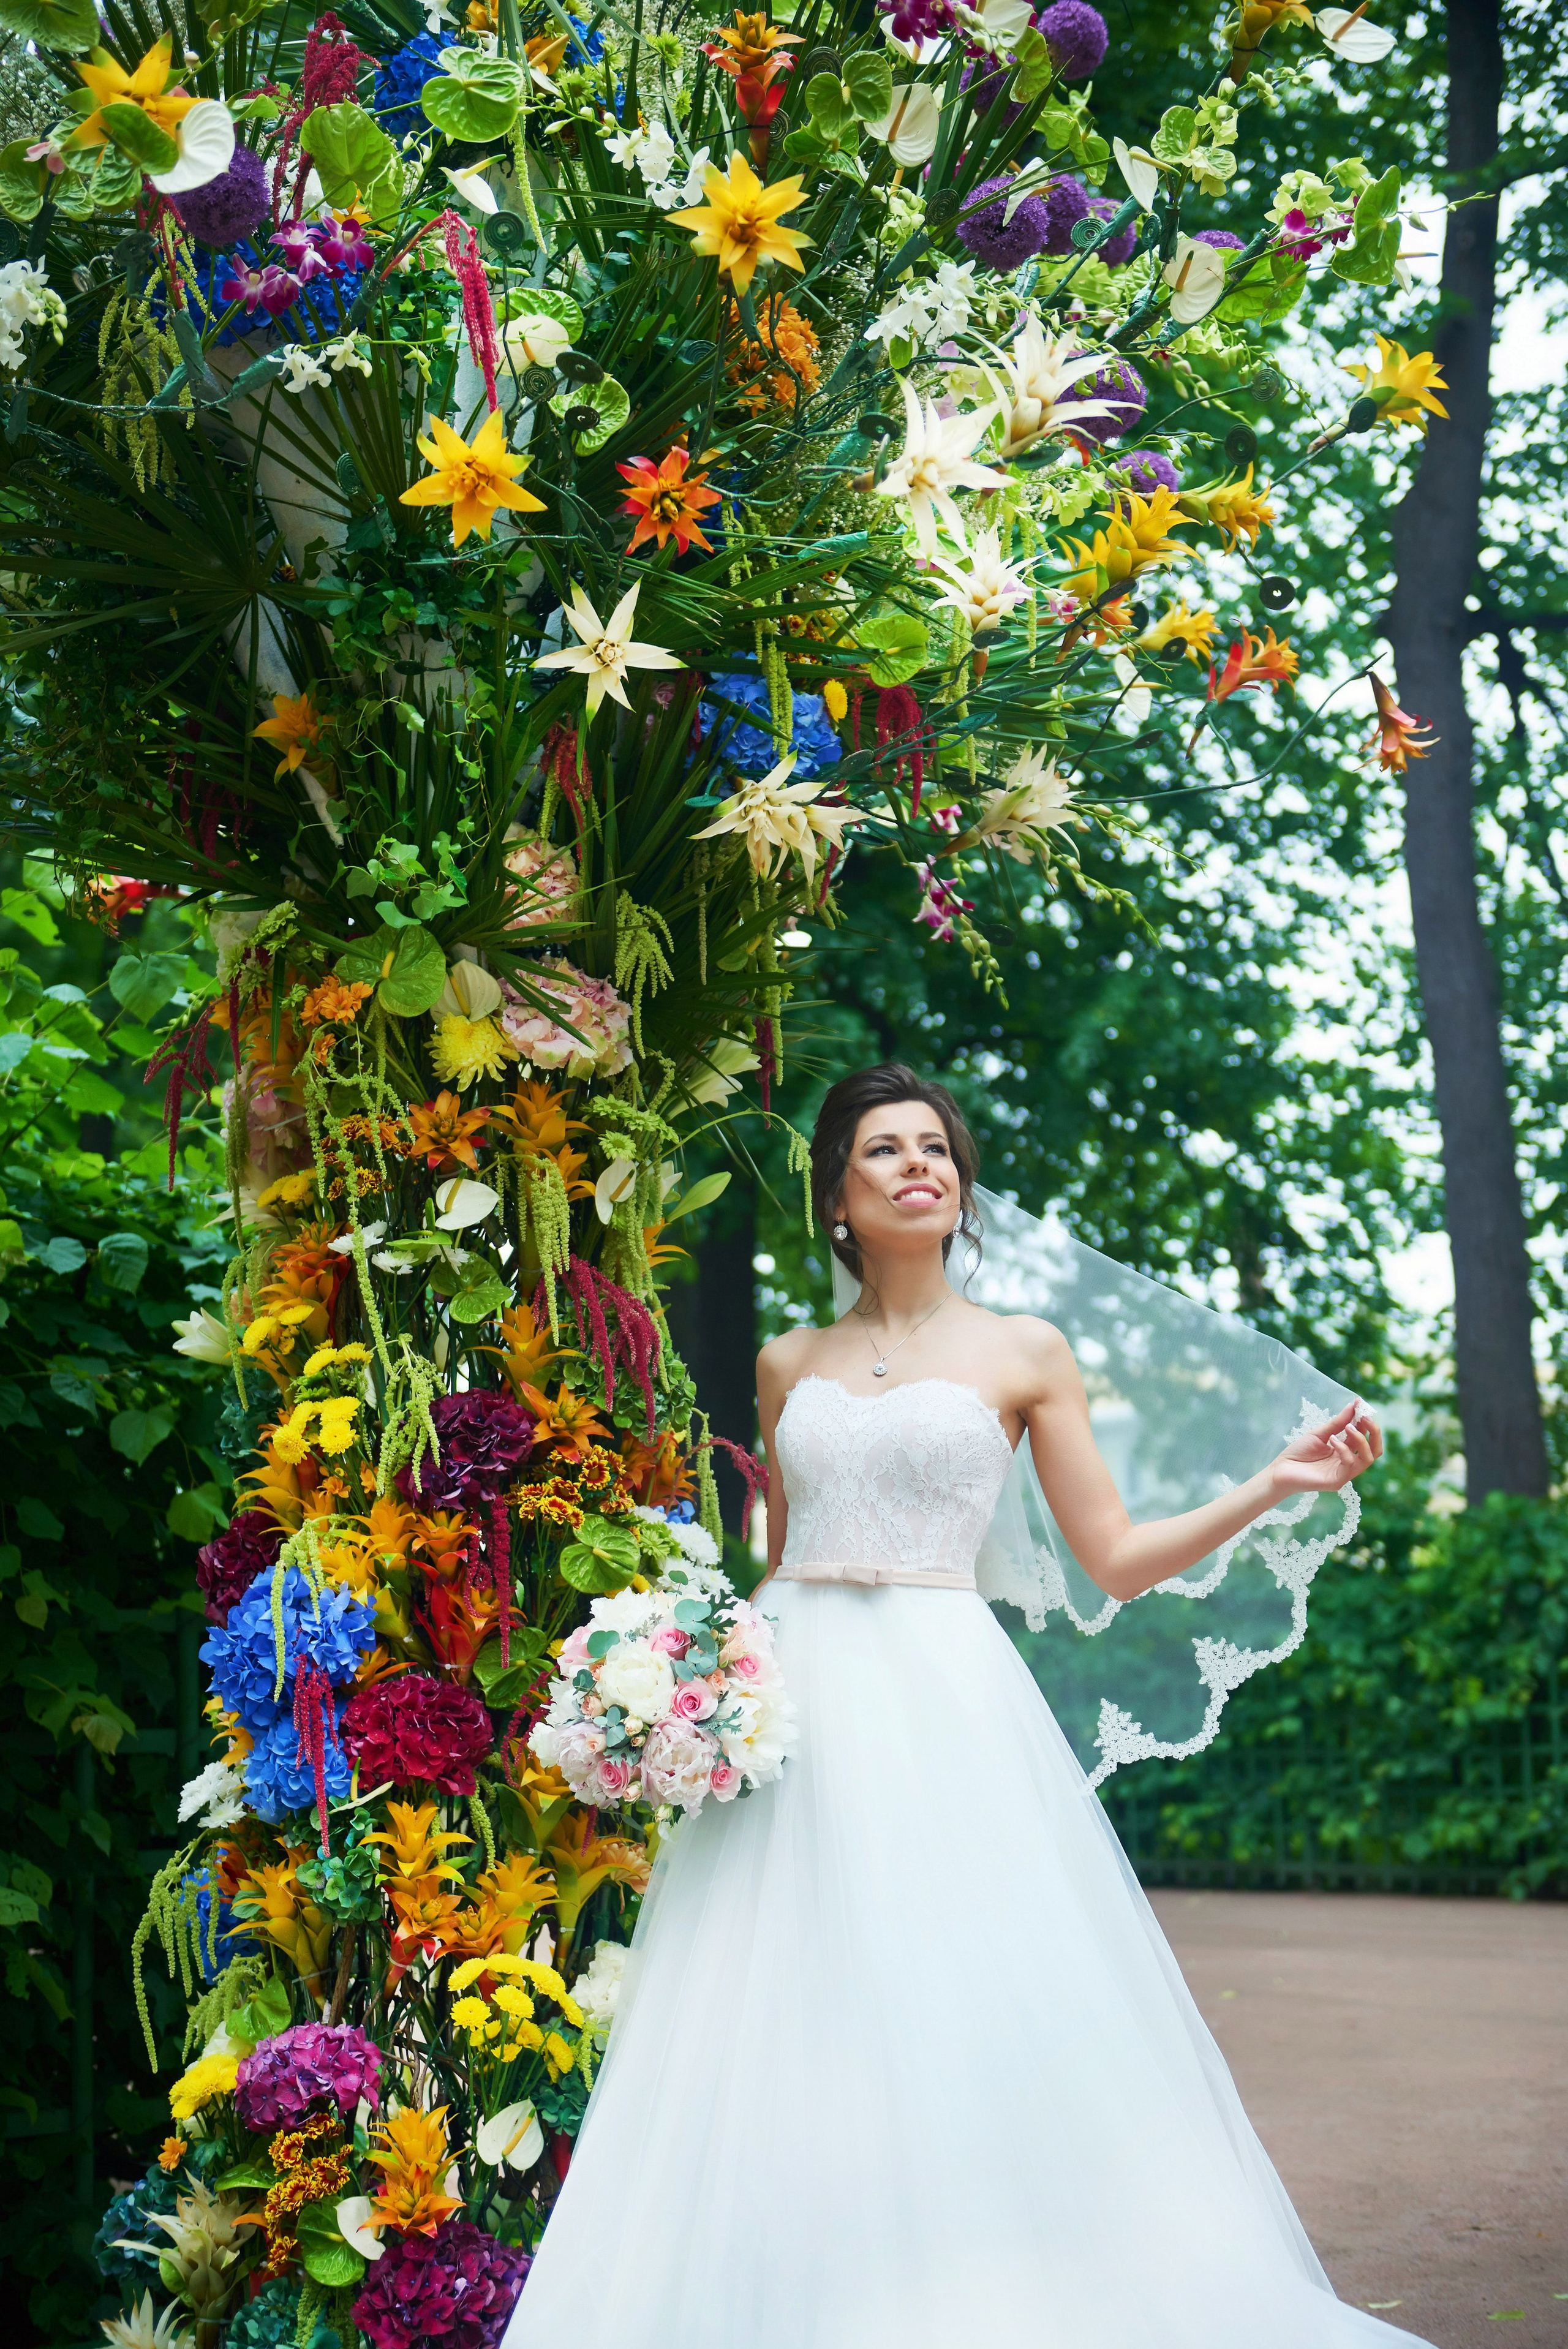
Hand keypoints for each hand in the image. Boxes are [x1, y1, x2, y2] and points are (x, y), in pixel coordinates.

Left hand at [1268, 1401, 1382, 1496]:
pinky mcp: (1337, 1481)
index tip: (1361, 1404)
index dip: (1365, 1420)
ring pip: (1368, 1458)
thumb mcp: (1319, 1434)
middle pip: (1375, 1450)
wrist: (1280, 1470)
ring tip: (1348, 1427)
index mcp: (1345, 1451)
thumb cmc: (1298, 1453)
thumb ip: (1337, 1423)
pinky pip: (1349, 1464)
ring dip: (1361, 1439)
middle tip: (1364, 1416)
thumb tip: (1354, 1405)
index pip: (1364, 1436)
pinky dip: (1344, 1449)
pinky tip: (1332, 1440)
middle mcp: (1348, 1463)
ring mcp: (1344, 1474)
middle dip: (1374, 1431)